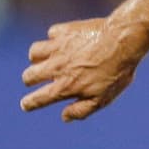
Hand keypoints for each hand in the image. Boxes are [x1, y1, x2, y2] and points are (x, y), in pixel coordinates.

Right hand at [20, 17, 144, 122]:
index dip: (29, 103)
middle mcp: (56, 67)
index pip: (39, 98)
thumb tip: (64, 117)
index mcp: (65, 87)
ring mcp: (58, 48)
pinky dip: (54, 38)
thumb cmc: (116, 72)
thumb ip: (82, 110)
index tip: (25, 105)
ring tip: (46, 59)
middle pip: (29, 75)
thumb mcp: (102, 98)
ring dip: (37, 58)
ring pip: (34, 53)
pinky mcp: (64, 31)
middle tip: (35, 80)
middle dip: (30, 80)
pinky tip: (64, 41)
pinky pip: (51, 34)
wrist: (122, 41)